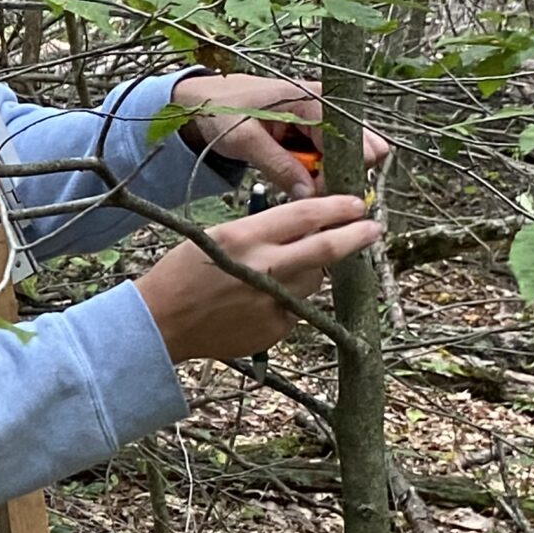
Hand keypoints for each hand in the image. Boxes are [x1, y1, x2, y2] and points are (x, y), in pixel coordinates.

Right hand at [133, 195, 381, 362]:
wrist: (160, 323)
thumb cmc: (182, 273)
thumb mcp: (216, 238)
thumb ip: (261, 232)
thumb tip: (308, 225)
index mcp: (243, 237)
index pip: (304, 215)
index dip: (336, 207)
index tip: (356, 204)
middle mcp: (262, 268)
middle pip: (326, 250)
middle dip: (355, 236)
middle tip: (373, 228)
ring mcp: (271, 301)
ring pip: (313, 280)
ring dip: (310, 270)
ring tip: (280, 271)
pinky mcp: (275, 328)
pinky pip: (296, 307)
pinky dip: (288, 299)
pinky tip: (259, 300)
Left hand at [171, 73, 391, 198]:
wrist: (201, 101)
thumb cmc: (219, 109)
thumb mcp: (244, 138)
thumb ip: (278, 165)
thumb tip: (309, 194)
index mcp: (316, 100)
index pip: (358, 142)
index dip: (342, 170)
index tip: (318, 189)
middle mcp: (327, 107)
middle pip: (362, 150)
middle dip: (338, 173)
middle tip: (308, 187)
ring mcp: (321, 120)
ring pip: (344, 158)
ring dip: (325, 175)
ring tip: (297, 182)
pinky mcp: (312, 133)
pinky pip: (326, 159)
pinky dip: (314, 171)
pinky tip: (294, 176)